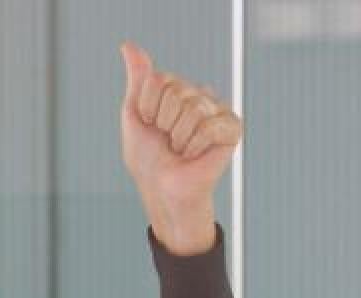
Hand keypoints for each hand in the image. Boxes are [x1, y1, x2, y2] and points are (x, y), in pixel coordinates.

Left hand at [119, 41, 241, 254]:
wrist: (162, 189)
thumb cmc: (148, 158)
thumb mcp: (134, 115)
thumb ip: (137, 80)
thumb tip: (128, 46)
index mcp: (177, 90)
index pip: (159, 79)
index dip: (147, 107)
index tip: (150, 126)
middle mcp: (199, 96)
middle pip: (176, 91)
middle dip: (163, 122)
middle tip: (167, 140)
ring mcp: (216, 111)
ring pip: (192, 109)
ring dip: (178, 137)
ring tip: (181, 149)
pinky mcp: (231, 129)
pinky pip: (210, 125)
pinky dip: (195, 145)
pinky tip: (194, 154)